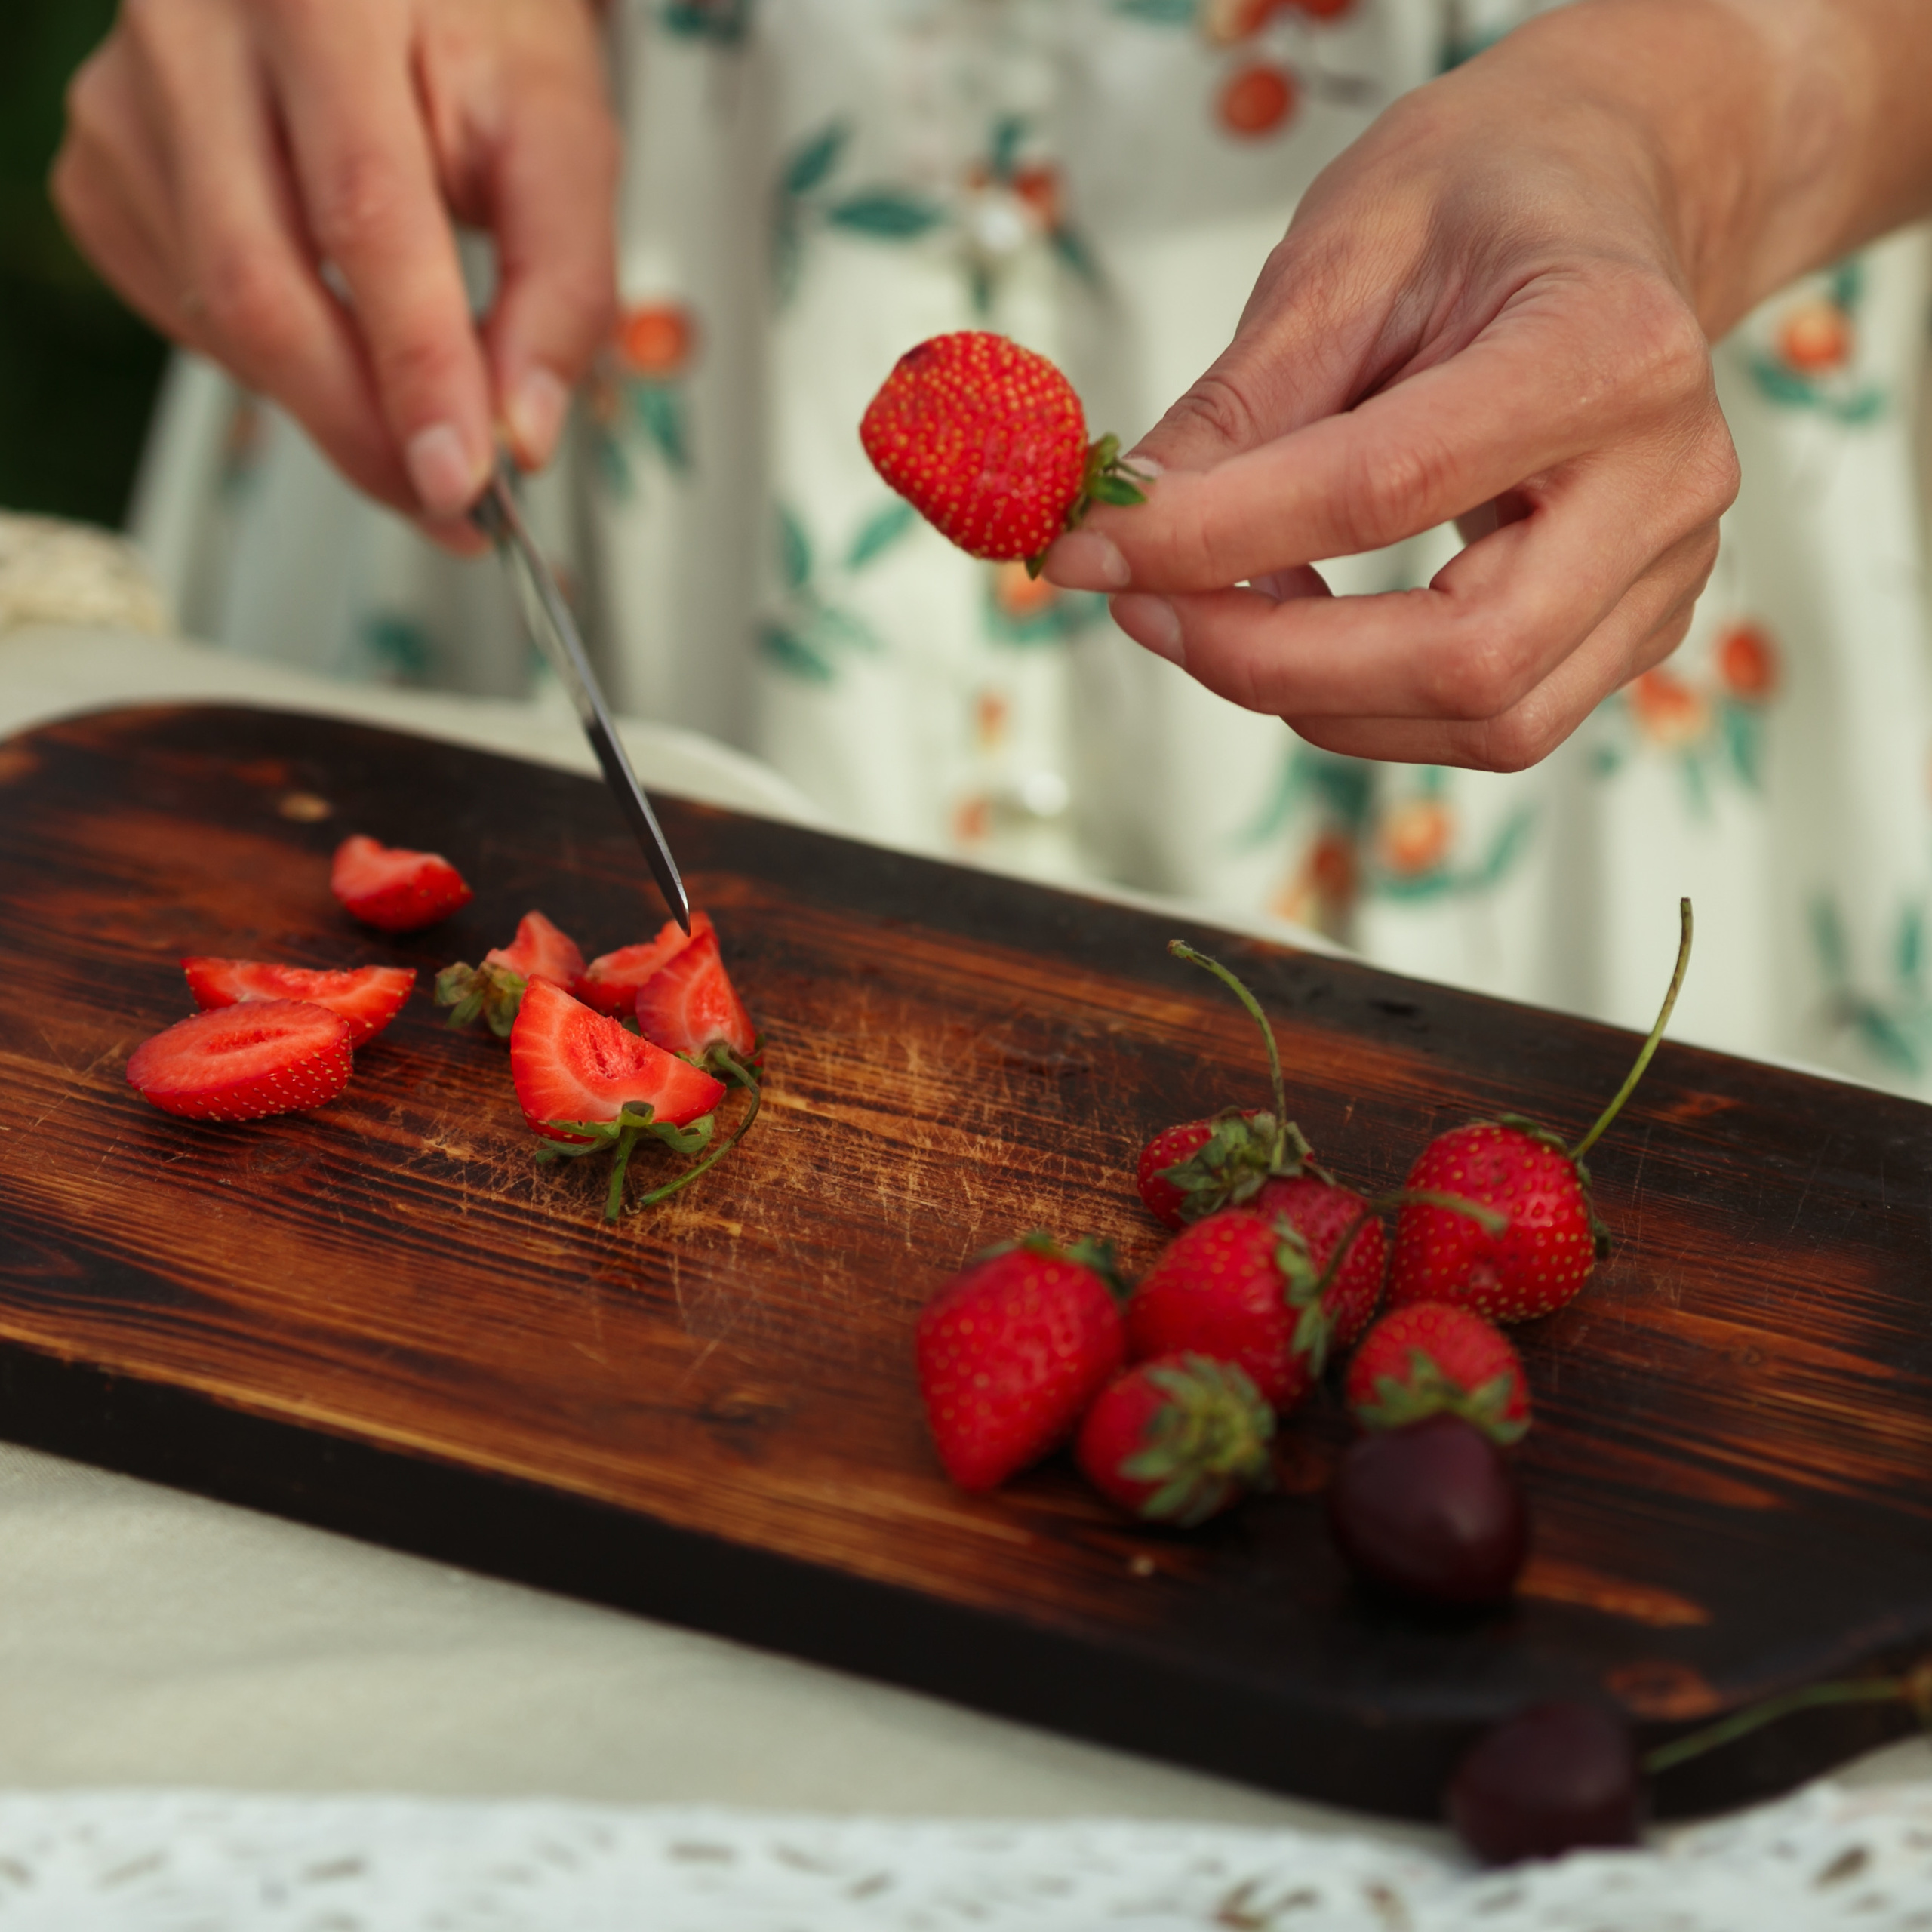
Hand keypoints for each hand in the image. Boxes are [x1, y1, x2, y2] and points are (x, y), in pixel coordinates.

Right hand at [54, 0, 619, 545]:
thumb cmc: (470, 23)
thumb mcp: (559, 132)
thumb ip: (561, 284)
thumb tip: (521, 431)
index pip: (365, 218)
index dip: (417, 370)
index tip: (463, 477)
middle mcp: (197, 31)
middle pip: (261, 287)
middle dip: (365, 429)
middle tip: (449, 500)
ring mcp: (130, 99)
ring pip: (219, 317)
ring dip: (329, 403)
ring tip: (416, 414)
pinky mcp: (104, 162)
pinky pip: (183, 312)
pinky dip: (273, 362)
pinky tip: (331, 328)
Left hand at [1041, 1, 1858, 769]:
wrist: (1603, 204)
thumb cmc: (1481, 204)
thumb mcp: (1344, 255)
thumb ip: (1238, 408)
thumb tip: (1119, 529)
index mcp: (1609, 348)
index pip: (1387, 487)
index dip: (1217, 539)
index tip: (1090, 549)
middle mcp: (1668, 479)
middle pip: (1466, 656)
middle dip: (1267, 659)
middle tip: (1138, 605)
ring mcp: (1666, 571)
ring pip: (1486, 720)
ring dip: (1309, 695)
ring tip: (1207, 607)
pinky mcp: (1633, 629)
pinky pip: (1494, 722)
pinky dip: (1364, 701)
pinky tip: (1295, 625)